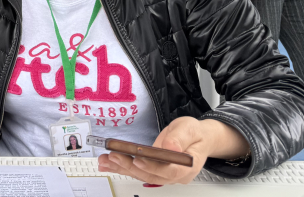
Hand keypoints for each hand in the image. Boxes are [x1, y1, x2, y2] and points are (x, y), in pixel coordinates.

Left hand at [98, 117, 248, 184]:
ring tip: (105, 160)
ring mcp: (164, 174)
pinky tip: (108, 164)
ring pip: (141, 174)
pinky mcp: (155, 170)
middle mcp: (174, 175)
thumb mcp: (190, 129)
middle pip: (151, 174)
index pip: (168, 170)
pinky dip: (122, 167)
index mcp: (186, 166)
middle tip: (114, 156)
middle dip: (130, 166)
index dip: (152, 166)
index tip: (137, 159)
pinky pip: (137, 171)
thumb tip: (171, 147)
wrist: (198, 138)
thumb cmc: (194, 134)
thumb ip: (180, 137)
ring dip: (122, 168)